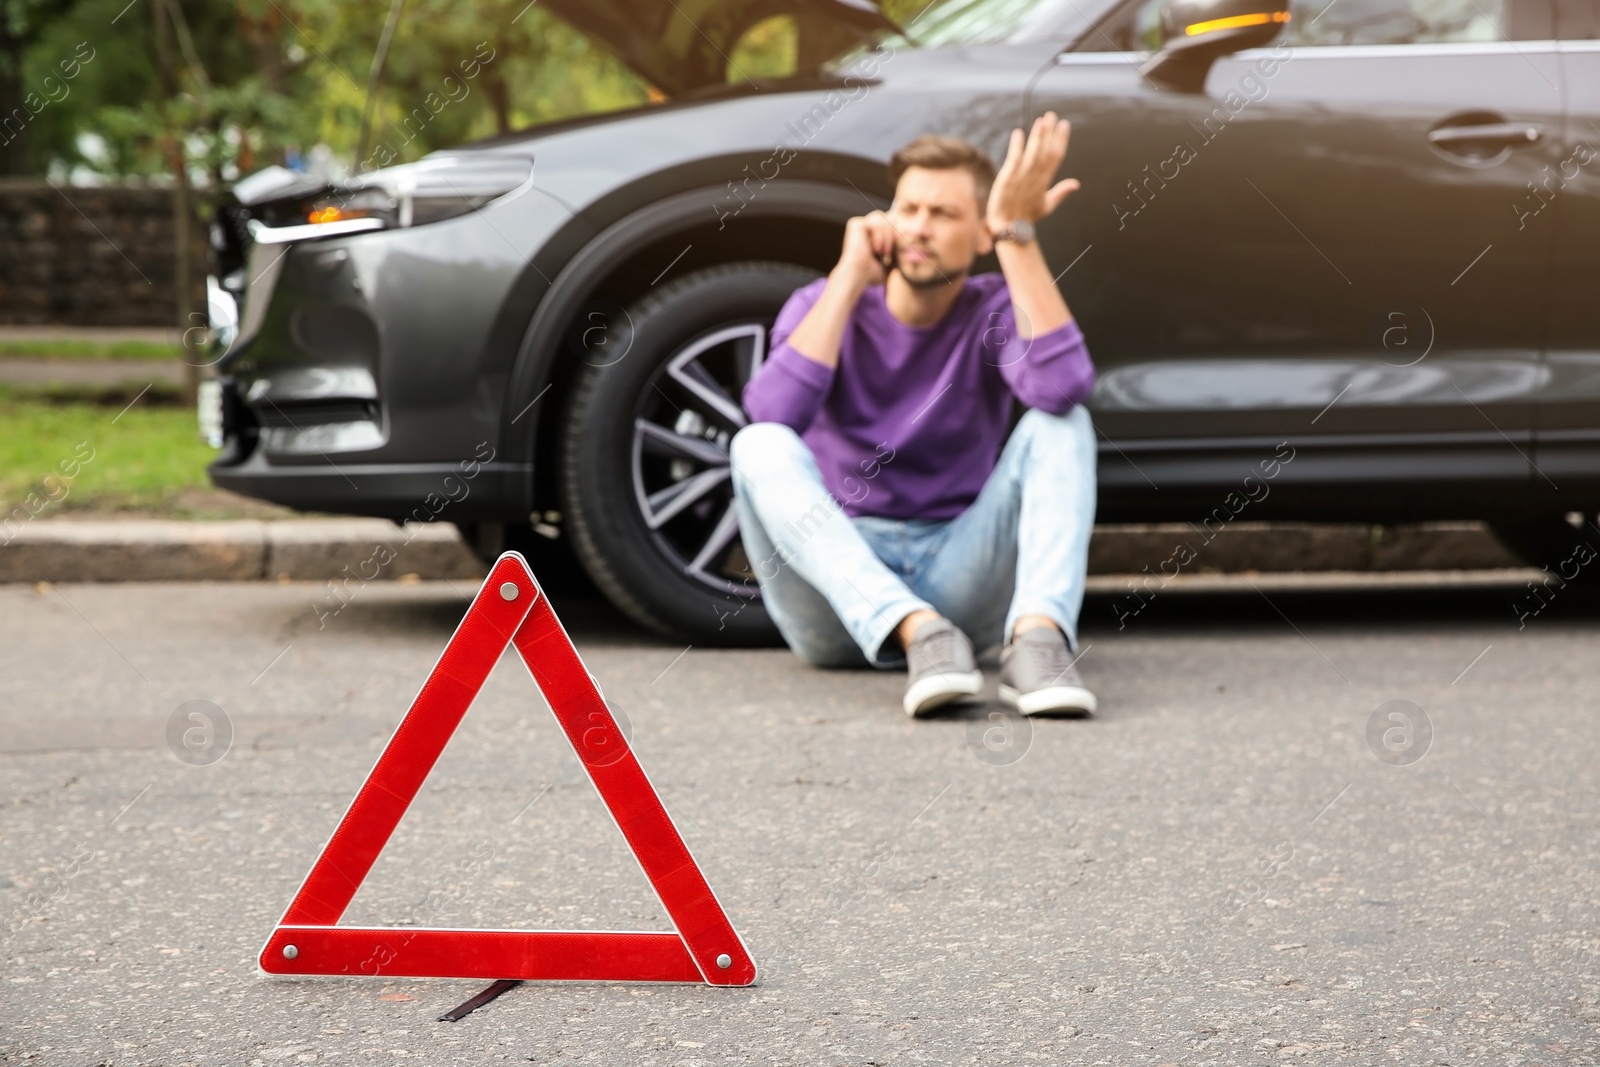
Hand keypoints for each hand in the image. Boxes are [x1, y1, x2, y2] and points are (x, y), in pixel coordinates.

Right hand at [833, 211, 896, 288]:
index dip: (895, 234)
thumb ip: (896, 253)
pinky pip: (875, 223)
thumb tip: (910, 248)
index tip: (891, 252)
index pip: (889, 222)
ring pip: (883, 218)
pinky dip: (879, 237)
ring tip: (882, 252)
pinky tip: (875, 249)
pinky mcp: (855, 224)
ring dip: (886, 237)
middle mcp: (863, 226)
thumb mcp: (888, 264)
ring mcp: (858, 224)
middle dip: (891, 235)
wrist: (858, 275)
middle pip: (887, 217)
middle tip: (887, 253)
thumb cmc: (871, 274)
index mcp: (869, 233)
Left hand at [986, 111, 1079, 232]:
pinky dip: (1016, 147)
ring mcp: (1021, 178)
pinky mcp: (1007, 179)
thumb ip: (1061, 192)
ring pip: (1033, 154)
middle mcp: (1035, 178)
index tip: (1064, 124)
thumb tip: (1076, 184)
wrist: (1008, 228)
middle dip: (1050, 133)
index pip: (1056, 157)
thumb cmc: (1027, 217)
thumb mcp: (1046, 206)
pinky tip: (1018, 133)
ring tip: (1041, 120)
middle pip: (1046, 152)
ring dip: (1038, 137)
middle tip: (1052, 115)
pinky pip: (1013, 160)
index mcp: (1045, 182)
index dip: (1061, 140)